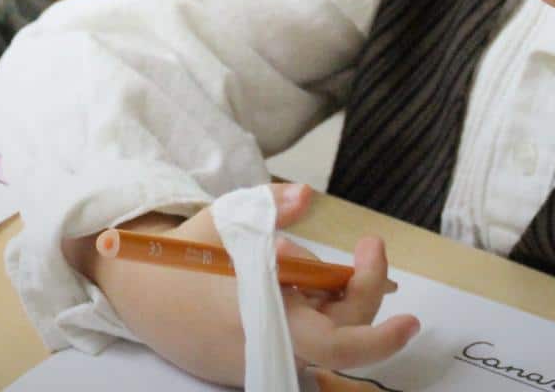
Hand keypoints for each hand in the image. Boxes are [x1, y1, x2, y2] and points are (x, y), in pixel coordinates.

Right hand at [77, 184, 418, 386]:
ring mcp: (267, 359)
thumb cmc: (184, 258)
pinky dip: (316, 310)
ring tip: (315, 263)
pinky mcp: (264, 360)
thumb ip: (266, 208)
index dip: (380, 338)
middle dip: (363, 289)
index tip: (412, 317)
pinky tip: (300, 284)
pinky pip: (307, 339)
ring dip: (336, 299)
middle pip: (342, 334)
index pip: (336, 344)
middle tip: (367, 245)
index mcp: (262, 318)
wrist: (142, 298)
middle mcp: (268, 348)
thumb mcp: (220, 221)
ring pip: (326, 335)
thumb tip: (305, 195)